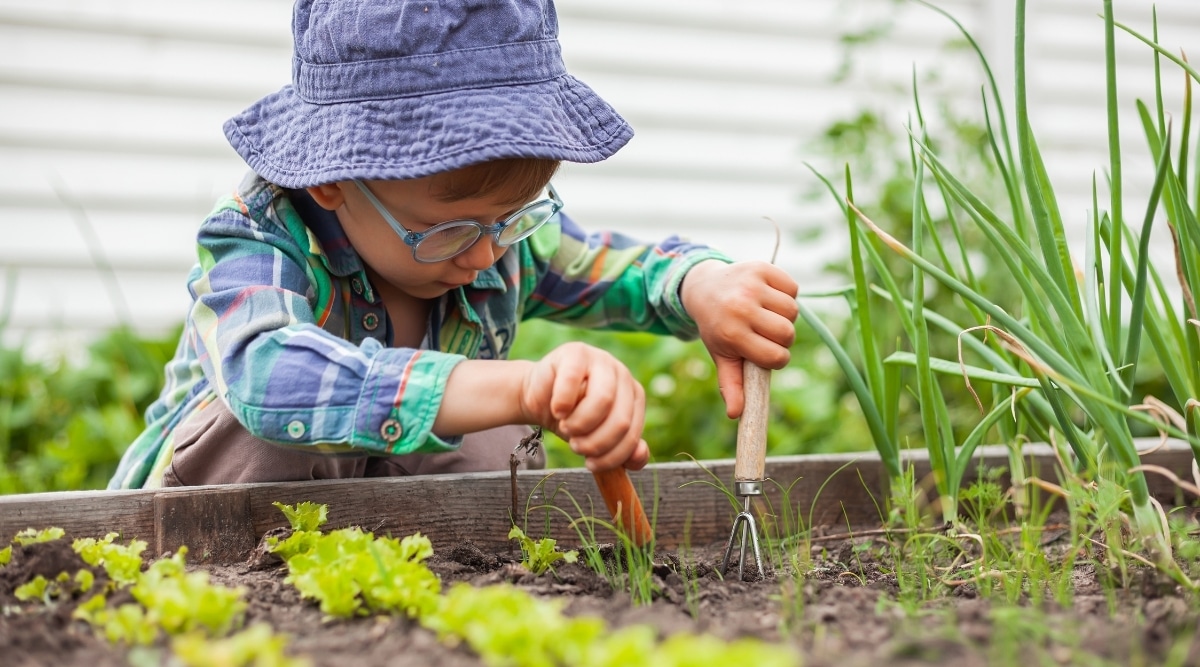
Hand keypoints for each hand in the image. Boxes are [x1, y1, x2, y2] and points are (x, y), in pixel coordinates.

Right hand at [519, 342, 649, 471]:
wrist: (540, 396)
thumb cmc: (572, 418)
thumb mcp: (598, 437)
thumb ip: (622, 452)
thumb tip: (639, 456)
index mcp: (634, 396)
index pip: (632, 434)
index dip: (612, 456)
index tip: (591, 464)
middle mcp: (623, 375)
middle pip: (621, 420)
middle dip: (596, 442)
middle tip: (576, 446)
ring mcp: (601, 360)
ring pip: (603, 400)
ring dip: (580, 424)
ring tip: (566, 426)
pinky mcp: (576, 352)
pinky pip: (572, 381)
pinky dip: (562, 403)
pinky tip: (557, 410)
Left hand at [680, 260, 798, 418]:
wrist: (704, 288)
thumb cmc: (718, 327)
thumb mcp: (722, 355)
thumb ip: (731, 385)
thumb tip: (736, 415)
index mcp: (732, 335)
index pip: (776, 357)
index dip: (777, 358)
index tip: (767, 353)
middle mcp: (741, 309)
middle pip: (787, 334)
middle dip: (782, 337)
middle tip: (766, 332)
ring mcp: (750, 286)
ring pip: (792, 311)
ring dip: (785, 315)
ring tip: (766, 313)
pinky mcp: (760, 268)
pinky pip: (792, 287)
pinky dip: (786, 294)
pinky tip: (769, 297)